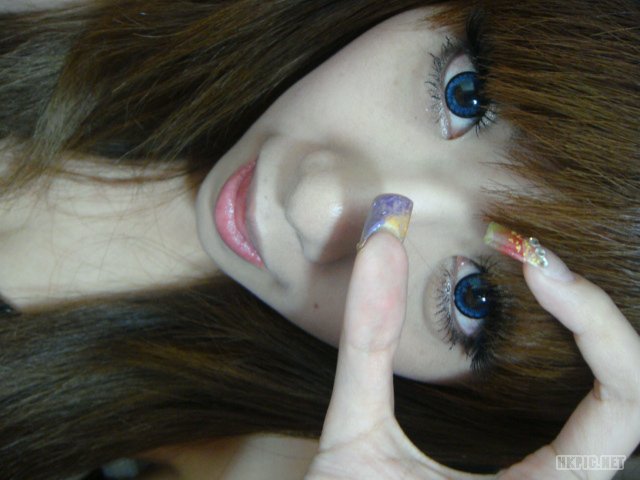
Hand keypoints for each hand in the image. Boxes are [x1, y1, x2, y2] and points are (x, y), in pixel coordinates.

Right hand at [305, 233, 639, 479]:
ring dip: (589, 330)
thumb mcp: (354, 437)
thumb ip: (367, 344)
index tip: (534, 267)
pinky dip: (574, 350)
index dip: (595, 324)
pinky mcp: (535, 478)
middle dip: (593, 314)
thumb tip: (382, 246)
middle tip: (530, 256)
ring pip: (616, 400)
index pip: (624, 407)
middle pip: (631, 393)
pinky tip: (536, 318)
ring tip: (537, 276)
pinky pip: (588, 410)